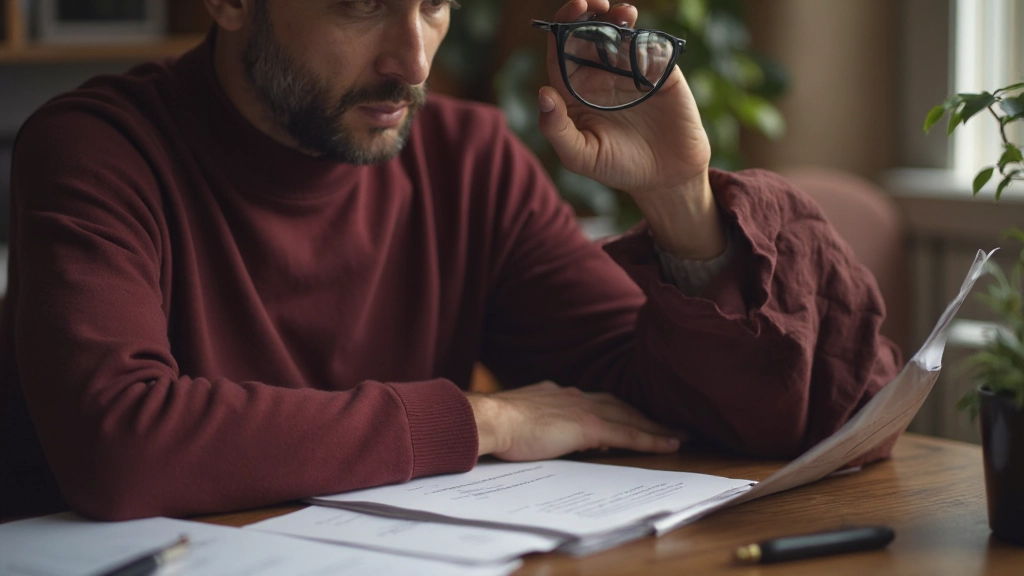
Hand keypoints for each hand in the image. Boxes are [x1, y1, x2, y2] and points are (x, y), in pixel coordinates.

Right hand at [467, 381, 683, 460]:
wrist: (490, 419)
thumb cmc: (496, 425)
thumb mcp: (521, 420)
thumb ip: (540, 424)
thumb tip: (552, 436)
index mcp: (556, 394)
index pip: (595, 402)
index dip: (616, 410)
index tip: (630, 418)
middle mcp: (574, 396)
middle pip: (619, 405)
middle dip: (643, 415)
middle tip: (668, 425)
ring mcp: (583, 409)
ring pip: (630, 417)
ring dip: (656, 426)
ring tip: (678, 435)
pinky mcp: (588, 426)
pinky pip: (629, 433)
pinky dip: (652, 438)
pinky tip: (671, 444)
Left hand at [537, 0, 711, 199]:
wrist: (666, 177)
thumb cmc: (617, 167)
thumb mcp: (581, 156)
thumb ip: (556, 129)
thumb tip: (543, 94)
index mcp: (575, 92)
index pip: (561, 52)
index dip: (561, 29)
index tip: (569, 15)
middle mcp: (600, 76)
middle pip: (587, 35)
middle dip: (587, 14)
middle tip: (593, 4)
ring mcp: (630, 71)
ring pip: (619, 33)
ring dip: (617, 17)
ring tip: (622, 13)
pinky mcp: (660, 72)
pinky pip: (650, 46)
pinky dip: (645, 34)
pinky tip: (642, 34)